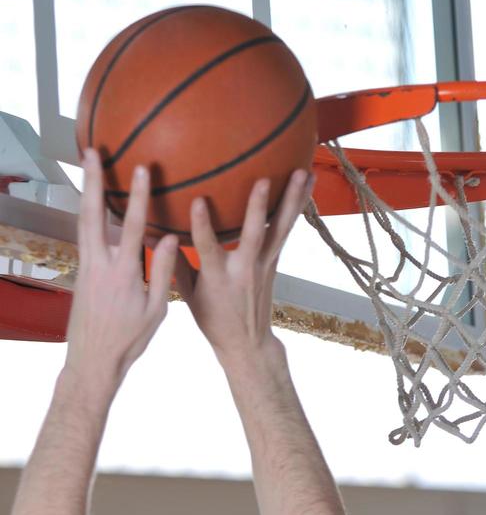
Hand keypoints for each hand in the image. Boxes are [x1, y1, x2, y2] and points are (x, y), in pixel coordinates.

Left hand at [64, 148, 178, 393]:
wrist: (91, 363)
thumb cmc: (128, 341)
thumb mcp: (155, 311)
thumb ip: (163, 272)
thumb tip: (169, 237)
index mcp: (122, 275)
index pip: (132, 227)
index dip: (138, 197)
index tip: (142, 169)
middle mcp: (99, 265)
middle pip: (92, 214)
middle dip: (93, 182)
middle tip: (91, 153)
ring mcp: (86, 267)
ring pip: (83, 221)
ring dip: (87, 192)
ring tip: (89, 167)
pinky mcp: (81, 272)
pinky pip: (85, 235)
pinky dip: (89, 213)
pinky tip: (94, 203)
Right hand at [173, 170, 313, 363]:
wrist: (248, 342)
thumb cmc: (212, 318)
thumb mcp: (187, 295)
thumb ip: (172, 263)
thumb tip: (148, 234)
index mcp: (217, 277)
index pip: (207, 247)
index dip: (202, 225)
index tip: (197, 202)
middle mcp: (244, 268)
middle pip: (255, 235)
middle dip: (259, 208)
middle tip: (265, 179)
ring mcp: (265, 263)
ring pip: (281, 228)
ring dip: (293, 200)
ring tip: (305, 172)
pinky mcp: (276, 259)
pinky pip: (288, 229)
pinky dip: (298, 205)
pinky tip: (309, 182)